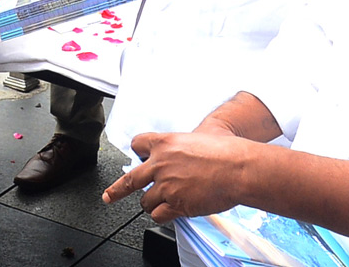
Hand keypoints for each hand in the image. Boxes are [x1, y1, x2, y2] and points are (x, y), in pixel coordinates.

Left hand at [101, 131, 250, 221]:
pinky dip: (162, 215)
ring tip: (165, 202)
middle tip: (109, 196)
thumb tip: (188, 145)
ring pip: (145, 201)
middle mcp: (160, 164)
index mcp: (165, 143)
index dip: (138, 152)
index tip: (136, 158)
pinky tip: (170, 212)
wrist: (238, 168)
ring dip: (153, 203)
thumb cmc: (226, 150)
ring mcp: (166, 185)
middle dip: (117, 189)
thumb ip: (185, 142)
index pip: (137, 144)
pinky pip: (158, 215)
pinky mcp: (175, 204)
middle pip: (130, 179)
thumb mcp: (201, 134)